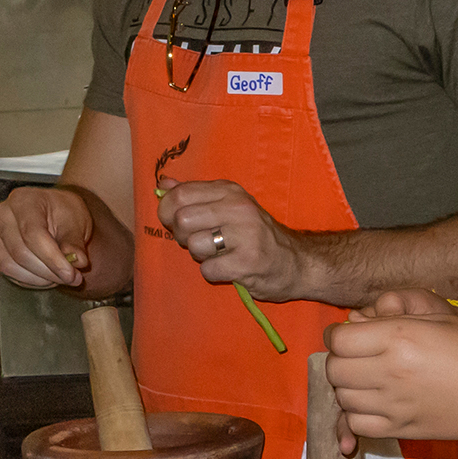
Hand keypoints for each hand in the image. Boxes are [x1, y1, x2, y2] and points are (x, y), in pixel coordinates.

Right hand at [0, 184, 94, 289]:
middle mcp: (2, 215)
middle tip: (71, 278)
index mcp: (23, 200)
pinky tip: (45, 276)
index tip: (71, 274)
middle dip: (49, 272)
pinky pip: (6, 272)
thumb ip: (75, 243)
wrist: (53, 213)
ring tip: (59, 276)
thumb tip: (77, 261)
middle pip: (21, 253)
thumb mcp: (76, 222)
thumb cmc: (63, 213)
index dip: (53, 259)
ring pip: (11, 266)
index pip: (33, 234)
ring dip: (39, 279)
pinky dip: (28, 279)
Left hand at [156, 178, 311, 300]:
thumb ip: (195, 194)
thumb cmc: (255, 234)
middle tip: (200, 241)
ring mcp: (245, 235)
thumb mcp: (228, 205)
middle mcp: (238, 208)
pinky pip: (208, 269)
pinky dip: (213, 272)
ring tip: (218, 254)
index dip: (168, 212)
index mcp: (229, 191)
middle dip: (183, 236)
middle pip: (182, 219)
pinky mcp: (247, 262)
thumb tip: (162, 185)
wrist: (295, 261)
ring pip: (194, 245)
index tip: (178, 222)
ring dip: (200, 256)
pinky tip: (229, 267)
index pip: (180, 195)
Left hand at [325, 290, 457, 445]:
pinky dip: (356, 413)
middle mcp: (391, 373)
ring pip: (342, 397)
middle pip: (335, 369)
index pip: (339, 339)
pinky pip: (357, 423)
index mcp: (400, 338)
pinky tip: (373, 402)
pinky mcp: (401, 429)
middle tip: (358, 355)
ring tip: (368, 377)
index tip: (349, 334)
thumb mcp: (437, 318)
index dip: (339, 334)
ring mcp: (395, 405)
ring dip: (347, 386)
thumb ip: (393, 317)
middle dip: (340, 359)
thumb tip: (356, 322)